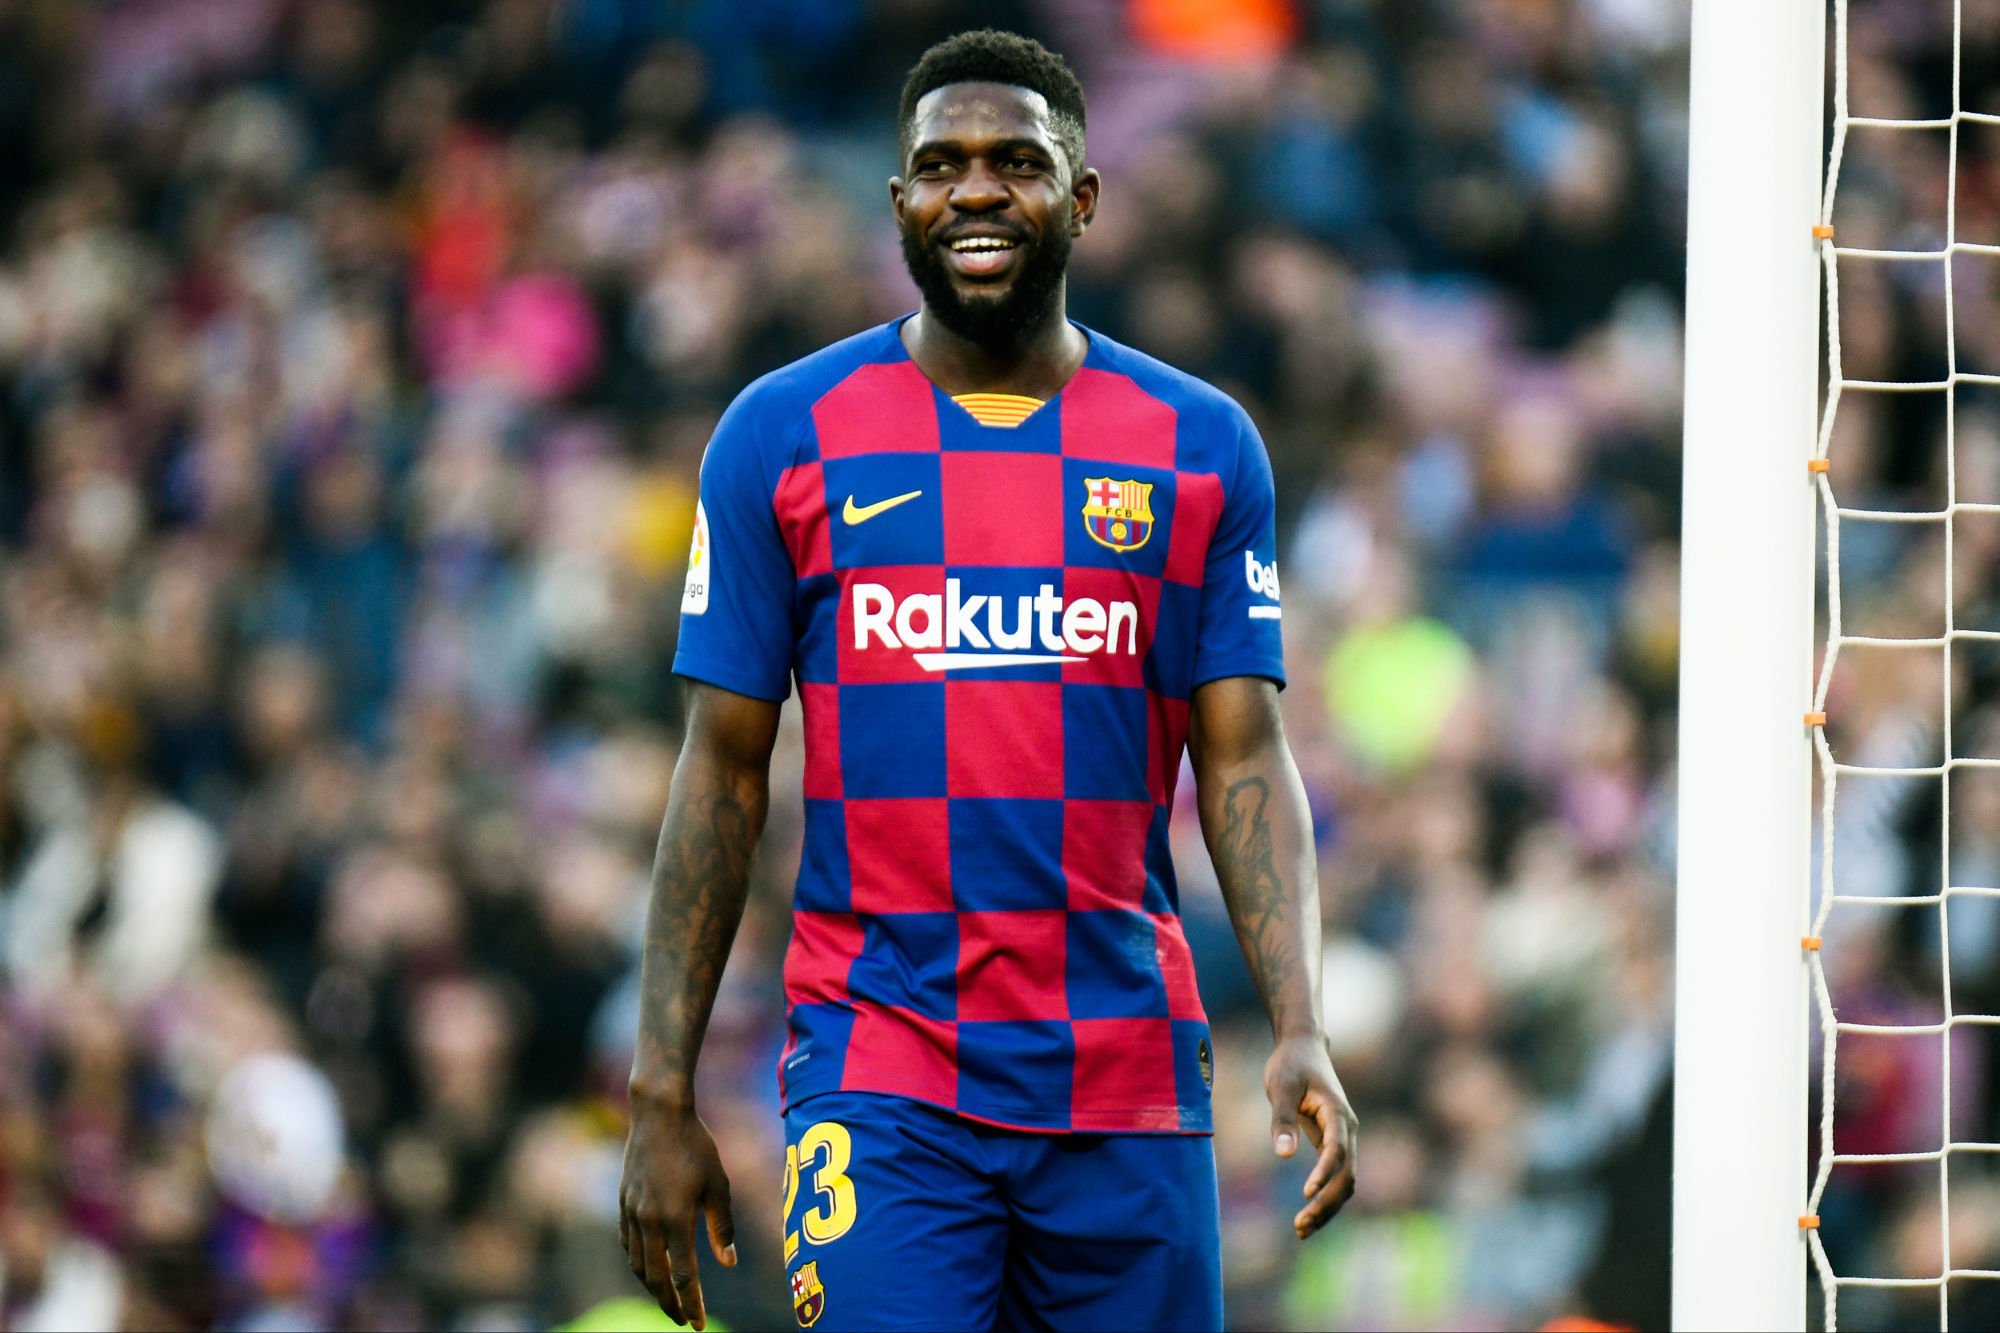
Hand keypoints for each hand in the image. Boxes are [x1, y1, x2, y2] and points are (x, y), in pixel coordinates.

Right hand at [619, 1095, 737, 1328]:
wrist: (658, 1113)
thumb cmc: (696, 1144)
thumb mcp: (718, 1184)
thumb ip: (722, 1226)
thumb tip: (729, 1262)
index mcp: (676, 1218)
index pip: (684, 1275)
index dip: (692, 1304)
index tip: (698, 1325)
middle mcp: (649, 1221)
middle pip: (656, 1277)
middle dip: (669, 1304)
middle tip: (682, 1321)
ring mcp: (632, 1212)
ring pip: (637, 1264)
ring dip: (652, 1285)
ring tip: (667, 1297)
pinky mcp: (623, 1202)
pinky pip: (626, 1243)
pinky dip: (637, 1261)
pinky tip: (647, 1264)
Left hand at [1265, 1032, 1357, 1238]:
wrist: (1305, 1048)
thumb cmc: (1291, 1064)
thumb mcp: (1280, 1086)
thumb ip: (1283, 1119)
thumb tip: (1284, 1155)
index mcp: (1337, 1113)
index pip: (1337, 1150)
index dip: (1324, 1174)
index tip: (1306, 1193)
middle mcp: (1348, 1130)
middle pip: (1347, 1175)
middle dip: (1327, 1203)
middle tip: (1299, 1225)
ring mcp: (1344, 1139)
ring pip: (1346, 1182)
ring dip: (1328, 1208)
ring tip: (1301, 1230)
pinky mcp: (1334, 1145)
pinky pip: (1336, 1178)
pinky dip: (1326, 1198)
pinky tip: (1307, 1215)